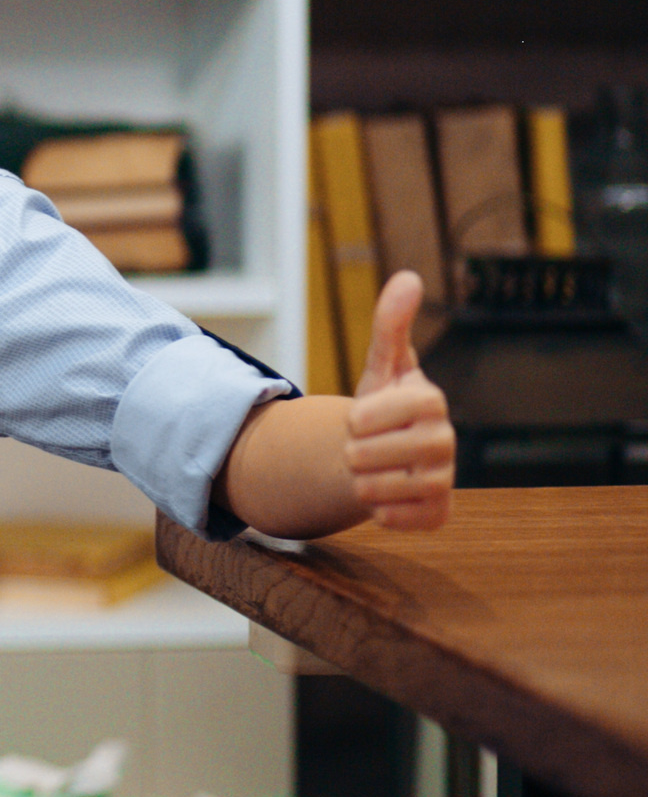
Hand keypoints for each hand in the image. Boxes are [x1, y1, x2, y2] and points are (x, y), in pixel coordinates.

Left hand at [346, 271, 454, 530]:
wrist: (385, 451)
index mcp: (431, 402)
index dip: (358, 417)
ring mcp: (445, 481)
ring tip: (372, 467)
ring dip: (359, 479)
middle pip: (365, 455)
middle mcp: (446, 442)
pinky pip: (391, 519)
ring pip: (372, 489)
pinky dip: (378, 510)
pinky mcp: (438, 516)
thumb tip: (408, 277)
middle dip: (350, 451)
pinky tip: (386, 495)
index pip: (370, 415)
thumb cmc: (383, 403)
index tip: (360, 416)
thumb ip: (389, 324)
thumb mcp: (381, 363)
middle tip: (362, 445)